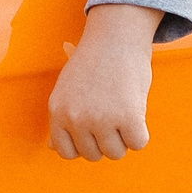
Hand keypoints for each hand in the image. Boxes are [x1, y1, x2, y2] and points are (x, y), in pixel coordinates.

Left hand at [47, 3, 163, 160]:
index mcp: (57, 111)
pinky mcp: (128, 117)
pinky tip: (135, 110)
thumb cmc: (93, 65)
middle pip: (94, 155)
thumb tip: (51, 148)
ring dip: (124, 137)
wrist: (115, 37)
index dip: (84, 144)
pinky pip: (138, 143)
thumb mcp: (67, 90)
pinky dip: (141, 132)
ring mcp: (101, 119)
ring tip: (121, 108)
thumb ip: (62, 120)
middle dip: (105, 140)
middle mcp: (75, 118)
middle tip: (110, 112)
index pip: (67, 152)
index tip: (92, 129)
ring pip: (116, 152)